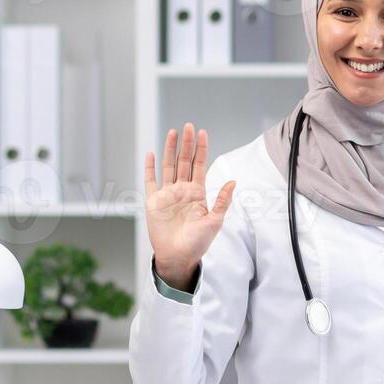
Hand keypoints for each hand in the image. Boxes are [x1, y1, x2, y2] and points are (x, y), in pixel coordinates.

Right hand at [143, 122, 235, 290]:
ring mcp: (167, 195)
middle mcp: (182, 190)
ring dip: (170, 150)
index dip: (201, 149)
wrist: (179, 257)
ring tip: (173, 132)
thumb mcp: (215, 221)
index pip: (199, 165)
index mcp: (197, 193)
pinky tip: (150, 154)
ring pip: (168, 166)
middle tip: (189, 126)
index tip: (203, 133)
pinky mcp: (153, 202)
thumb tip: (233, 182)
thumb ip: (222, 201)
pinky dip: (149, 168)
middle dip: (187, 144)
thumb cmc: (198, 242)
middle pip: (184, 161)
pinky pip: (150, 181)